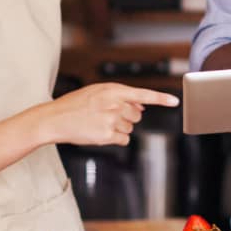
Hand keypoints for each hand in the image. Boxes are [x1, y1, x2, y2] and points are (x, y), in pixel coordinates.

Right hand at [40, 83, 178, 147]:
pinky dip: (116, 139)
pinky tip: (101, 132)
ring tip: (100, 122)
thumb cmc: (75, 105)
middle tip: (108, 114)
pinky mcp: (107, 136)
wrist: (55, 119)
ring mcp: (112, 120)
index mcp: (113, 90)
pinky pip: (124, 140)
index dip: (161, 99)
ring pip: (130, 128)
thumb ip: (120, 96)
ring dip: (119, 128)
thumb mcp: (97, 92)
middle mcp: (115, 104)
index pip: (143, 94)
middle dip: (127, 116)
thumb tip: (142, 106)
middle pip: (137, 115)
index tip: (175, 102)